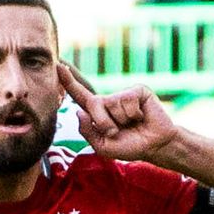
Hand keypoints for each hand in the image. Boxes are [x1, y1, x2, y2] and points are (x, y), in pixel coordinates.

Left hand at [57, 63, 177, 161]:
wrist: (156, 146)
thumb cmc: (130, 146)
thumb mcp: (103, 146)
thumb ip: (88, 132)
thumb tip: (79, 111)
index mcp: (98, 113)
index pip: (80, 96)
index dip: (68, 82)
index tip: (58, 67)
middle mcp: (108, 100)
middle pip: (93, 103)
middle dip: (103, 123)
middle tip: (118, 132)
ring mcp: (123, 94)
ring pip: (112, 105)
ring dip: (122, 121)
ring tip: (132, 124)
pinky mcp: (138, 90)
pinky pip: (128, 101)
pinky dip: (134, 114)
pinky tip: (141, 117)